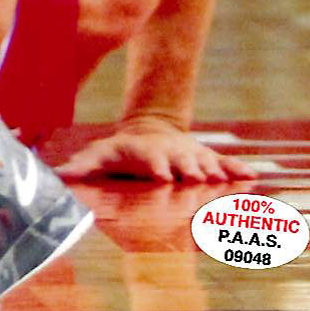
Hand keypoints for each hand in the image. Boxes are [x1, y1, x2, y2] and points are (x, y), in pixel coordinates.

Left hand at [56, 119, 257, 182]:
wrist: (150, 130)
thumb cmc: (121, 151)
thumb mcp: (100, 155)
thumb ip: (81, 167)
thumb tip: (56, 177)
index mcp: (144, 152)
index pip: (149, 158)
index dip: (155, 166)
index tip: (161, 175)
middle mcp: (169, 151)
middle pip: (180, 158)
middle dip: (189, 167)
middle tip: (197, 178)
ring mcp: (189, 153)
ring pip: (205, 160)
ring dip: (215, 169)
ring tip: (225, 180)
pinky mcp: (205, 157)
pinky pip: (224, 162)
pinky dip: (237, 168)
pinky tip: (253, 176)